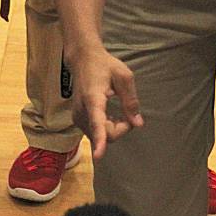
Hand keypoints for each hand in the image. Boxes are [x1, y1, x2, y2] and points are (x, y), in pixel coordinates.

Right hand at [69, 45, 143, 159]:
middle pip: (104, 134)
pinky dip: (105, 128)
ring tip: (117, 110)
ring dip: (113, 128)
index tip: (99, 155)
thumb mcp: (124, 77)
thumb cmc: (105, 66)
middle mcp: (82, 110)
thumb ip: (130, 101)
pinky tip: (109, 115)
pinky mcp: (77, 119)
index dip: (100, 140)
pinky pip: (95, 132)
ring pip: (100, 136)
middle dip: (120, 129)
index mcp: (93, 98)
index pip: (97, 122)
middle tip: (129, 113)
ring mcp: (77, 116)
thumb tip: (137, 124)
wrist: (82, 60)